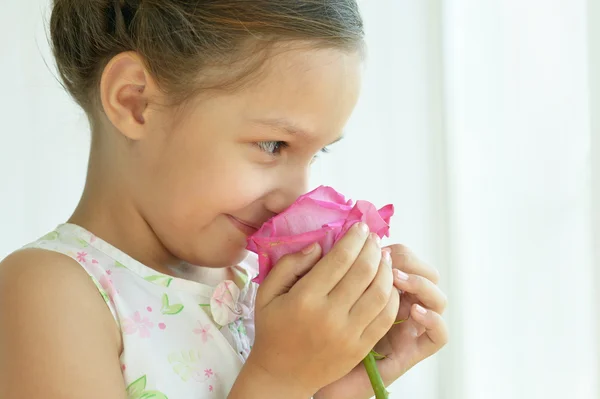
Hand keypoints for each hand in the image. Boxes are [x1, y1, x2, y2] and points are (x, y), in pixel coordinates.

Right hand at [243, 223, 399, 396]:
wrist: (282, 376)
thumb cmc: (272, 330)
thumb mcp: (267, 293)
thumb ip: (288, 265)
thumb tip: (318, 245)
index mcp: (305, 299)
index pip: (340, 259)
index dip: (354, 238)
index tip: (360, 227)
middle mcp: (330, 315)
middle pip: (364, 271)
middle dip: (372, 248)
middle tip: (373, 237)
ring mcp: (349, 333)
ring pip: (380, 292)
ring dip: (386, 269)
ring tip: (383, 257)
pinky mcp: (361, 347)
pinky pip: (386, 316)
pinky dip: (392, 296)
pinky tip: (387, 283)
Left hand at [315, 244, 447, 398]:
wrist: (320, 379)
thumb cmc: (316, 339)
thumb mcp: (314, 301)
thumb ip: (315, 274)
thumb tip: (318, 247)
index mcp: (379, 289)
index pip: (402, 259)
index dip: (392, 249)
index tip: (371, 242)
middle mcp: (400, 306)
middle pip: (425, 273)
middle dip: (409, 261)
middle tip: (386, 259)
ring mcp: (409, 329)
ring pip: (437, 299)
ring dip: (421, 284)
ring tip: (397, 279)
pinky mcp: (412, 352)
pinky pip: (438, 335)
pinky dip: (433, 320)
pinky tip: (415, 311)